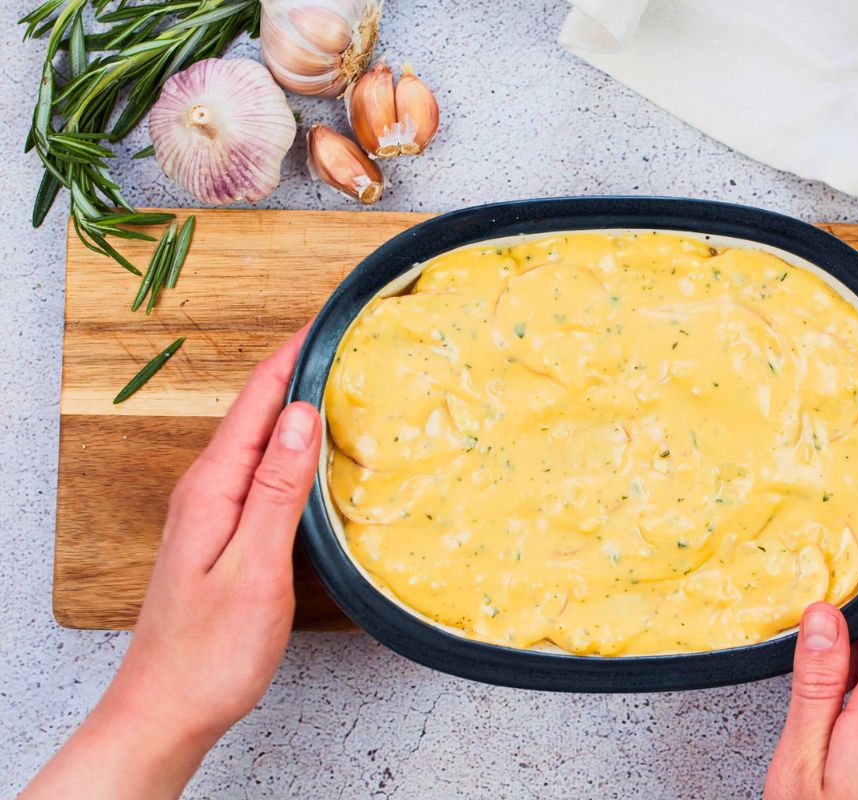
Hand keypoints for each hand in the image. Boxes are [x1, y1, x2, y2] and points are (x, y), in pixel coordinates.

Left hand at [23, 328, 320, 799]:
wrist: (168, 708)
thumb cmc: (211, 650)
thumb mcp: (254, 567)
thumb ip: (277, 489)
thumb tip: (303, 415)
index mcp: (213, 485)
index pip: (258, 399)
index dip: (294, 353)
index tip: (331, 317)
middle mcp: (208, 487)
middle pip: (260, 410)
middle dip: (302, 367)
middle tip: (353, 340)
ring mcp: (215, 509)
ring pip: (264, 438)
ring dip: (301, 403)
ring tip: (346, 380)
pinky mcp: (227, 530)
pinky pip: (265, 469)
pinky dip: (296, 445)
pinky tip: (321, 450)